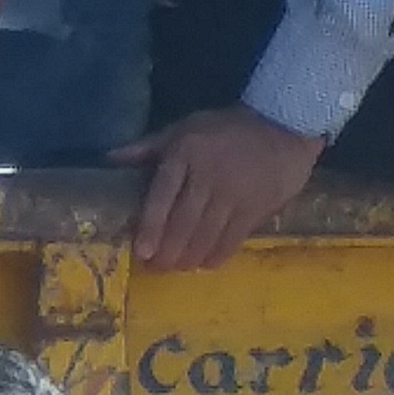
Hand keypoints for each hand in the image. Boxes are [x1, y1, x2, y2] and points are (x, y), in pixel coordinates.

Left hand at [122, 105, 326, 270]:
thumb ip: (148, 147)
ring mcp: (235, 195)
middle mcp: (209, 177)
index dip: (151, 226)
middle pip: (184, 222)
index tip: (142, 251)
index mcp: (186, 155)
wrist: (283, 125)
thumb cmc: (226, 129)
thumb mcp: (184, 128)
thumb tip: (110, 159)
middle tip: (155, 267)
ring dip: (189, 258)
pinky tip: (205, 264)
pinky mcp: (257, 209)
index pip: (163, 196)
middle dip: (167, 251)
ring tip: (176, 268)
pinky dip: (217, 256)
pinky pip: (233, 239)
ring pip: (207, 235)